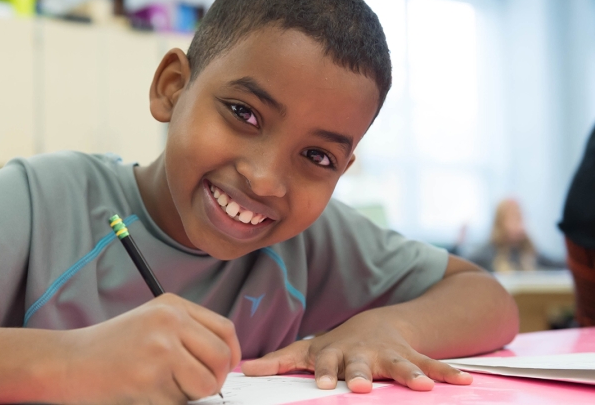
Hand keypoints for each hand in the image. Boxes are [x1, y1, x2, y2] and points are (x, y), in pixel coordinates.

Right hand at [57, 293, 240, 403]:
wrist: (66, 362)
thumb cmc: (107, 349)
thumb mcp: (150, 324)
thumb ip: (186, 333)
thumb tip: (227, 362)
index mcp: (172, 305)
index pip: (225, 330)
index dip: (230, 356)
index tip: (220, 371)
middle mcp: (170, 320)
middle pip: (222, 358)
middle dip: (214, 381)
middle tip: (194, 388)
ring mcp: (161, 347)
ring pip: (205, 384)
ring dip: (189, 395)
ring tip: (163, 388)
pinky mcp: (150, 376)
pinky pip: (179, 402)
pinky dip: (166, 404)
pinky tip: (143, 392)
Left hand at [241, 311, 471, 392]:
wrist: (376, 324)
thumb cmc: (336, 346)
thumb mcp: (307, 350)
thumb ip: (280, 361)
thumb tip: (247, 371)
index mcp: (334, 353)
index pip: (326, 364)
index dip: (325, 374)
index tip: (324, 387)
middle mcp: (362, 353)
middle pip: (361, 364)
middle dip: (362, 374)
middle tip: (362, 386)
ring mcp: (389, 354)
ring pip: (400, 364)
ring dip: (411, 374)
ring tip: (423, 386)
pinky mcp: (413, 356)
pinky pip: (432, 364)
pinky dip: (448, 372)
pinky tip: (465, 382)